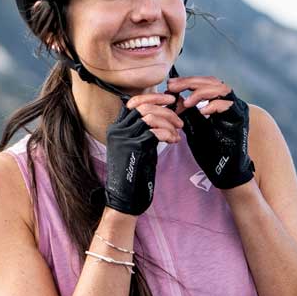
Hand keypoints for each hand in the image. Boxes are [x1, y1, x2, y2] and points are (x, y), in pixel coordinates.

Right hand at [101, 93, 184, 214]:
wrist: (124, 198)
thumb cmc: (134, 176)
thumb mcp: (139, 149)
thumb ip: (145, 133)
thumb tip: (163, 120)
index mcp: (118, 128)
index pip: (134, 102)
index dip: (153, 97)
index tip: (169, 100)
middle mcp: (118, 130)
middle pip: (143, 105)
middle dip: (165, 108)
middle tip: (179, 118)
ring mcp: (123, 138)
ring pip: (149, 116)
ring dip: (168, 121)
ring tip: (177, 132)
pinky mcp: (132, 148)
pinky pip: (153, 132)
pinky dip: (167, 133)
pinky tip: (173, 141)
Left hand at [168, 76, 255, 190]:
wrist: (225, 172)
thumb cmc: (210, 153)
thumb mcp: (194, 128)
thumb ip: (187, 113)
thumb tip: (174, 99)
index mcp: (219, 103)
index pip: (204, 83)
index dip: (187, 81)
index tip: (170, 84)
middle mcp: (230, 103)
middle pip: (212, 81)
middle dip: (191, 83)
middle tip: (173, 86)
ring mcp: (237, 110)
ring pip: (222, 88)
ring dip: (201, 92)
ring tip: (187, 102)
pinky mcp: (241, 119)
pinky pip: (229, 105)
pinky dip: (214, 105)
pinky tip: (201, 112)